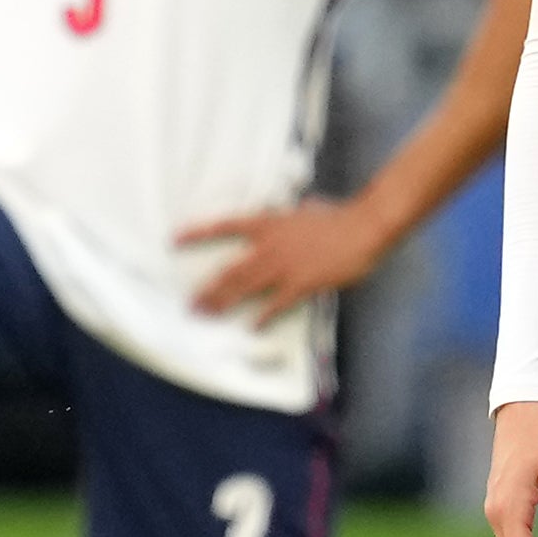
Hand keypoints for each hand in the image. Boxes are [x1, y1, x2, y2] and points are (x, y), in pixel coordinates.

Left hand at [176, 194, 391, 320]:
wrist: (363, 227)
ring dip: (223, 302)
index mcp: (268, 223)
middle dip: (208, 288)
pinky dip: (262, 316)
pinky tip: (251, 326)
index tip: (175, 239)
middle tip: (190, 302)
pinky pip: (275, 304)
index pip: (224, 226)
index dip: (197, 233)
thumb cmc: (338, 216)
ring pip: (244, 287)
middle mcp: (269, 245)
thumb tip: (296, 212)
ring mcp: (283, 266)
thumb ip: (292, 216)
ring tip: (206, 314)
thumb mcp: (306, 210)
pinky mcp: (301, 283)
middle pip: (229, 269)